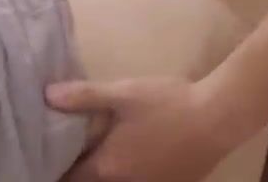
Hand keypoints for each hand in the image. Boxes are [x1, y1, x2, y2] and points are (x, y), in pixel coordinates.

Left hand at [49, 76, 251, 181]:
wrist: (220, 117)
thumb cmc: (169, 104)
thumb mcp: (125, 93)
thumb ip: (85, 96)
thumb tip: (46, 95)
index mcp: (107, 167)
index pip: (69, 180)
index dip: (57, 171)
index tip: (49, 160)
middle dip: (83, 173)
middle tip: (78, 156)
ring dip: (111, 175)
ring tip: (110, 157)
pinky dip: (137, 175)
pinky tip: (142, 159)